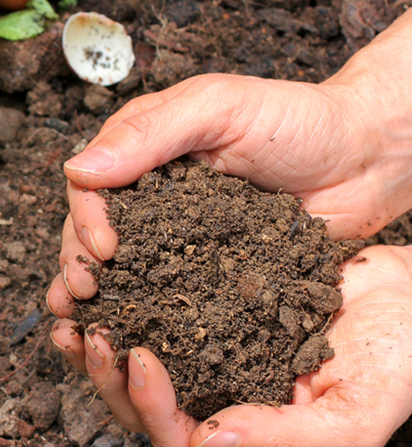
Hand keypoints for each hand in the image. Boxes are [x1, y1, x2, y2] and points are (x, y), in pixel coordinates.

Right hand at [47, 10, 411, 314]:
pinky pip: (167, 295)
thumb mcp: (219, 108)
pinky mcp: (206, 271)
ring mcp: (177, 236)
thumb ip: (150, 133)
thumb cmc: (299, 120)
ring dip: (98, 297)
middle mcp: (151, 195)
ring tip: (85, 325)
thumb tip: (78, 169)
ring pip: (122, 269)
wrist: (368, 160)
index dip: (86, 218)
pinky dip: (143, 316)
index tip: (104, 248)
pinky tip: (128, 338)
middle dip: (79, 263)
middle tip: (84, 293)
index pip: (90, 185)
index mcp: (143, 150)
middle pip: (93, 232)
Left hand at [50, 245, 411, 446]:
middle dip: (109, 376)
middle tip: (92, 332)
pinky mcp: (206, 323)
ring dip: (100, 347)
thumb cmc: (398, 360)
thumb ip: (285, 437)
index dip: (151, 407)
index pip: (182, 443)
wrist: (411, 296)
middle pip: (145, 411)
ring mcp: (211, 367)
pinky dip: (123, 307)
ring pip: (137, 371)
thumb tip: (205, 438)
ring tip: (75, 313)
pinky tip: (101, 286)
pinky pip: (152, 321)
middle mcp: (223, 411)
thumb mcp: (356, 413)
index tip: (137, 356)